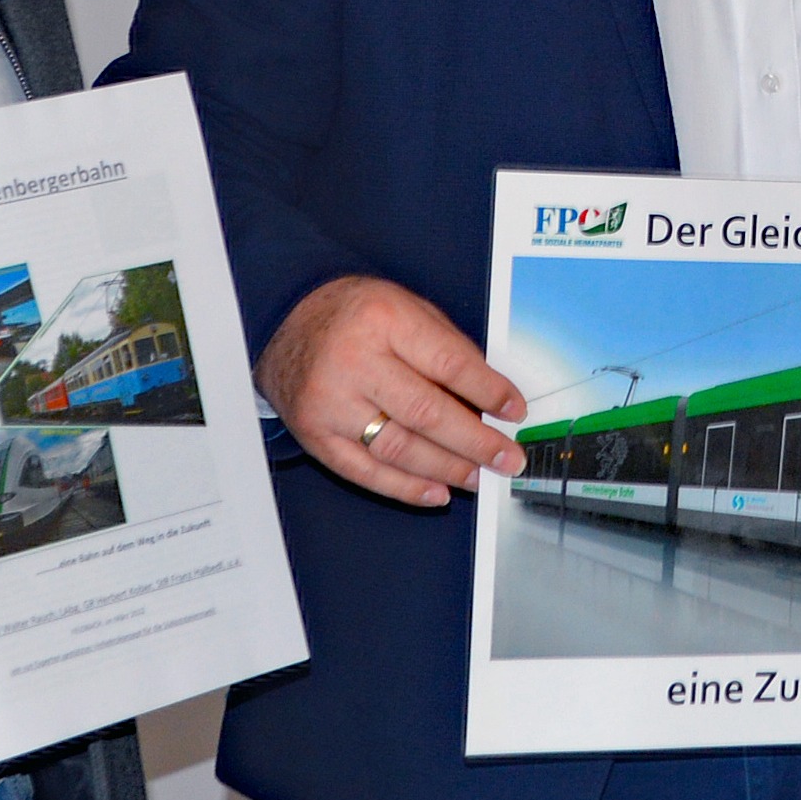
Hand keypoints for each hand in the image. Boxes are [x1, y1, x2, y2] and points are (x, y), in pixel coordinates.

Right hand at [261, 274, 526, 506]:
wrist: (285, 324)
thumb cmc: (356, 316)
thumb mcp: (406, 307)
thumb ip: (447, 348)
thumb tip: (492, 399)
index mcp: (384, 320)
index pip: (449, 364)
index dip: (489, 392)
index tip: (514, 411)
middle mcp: (355, 362)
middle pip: (427, 413)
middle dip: (476, 442)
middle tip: (507, 458)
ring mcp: (331, 403)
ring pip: (399, 448)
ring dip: (447, 469)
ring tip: (478, 476)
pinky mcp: (316, 435)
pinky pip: (366, 471)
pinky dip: (406, 487)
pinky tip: (437, 492)